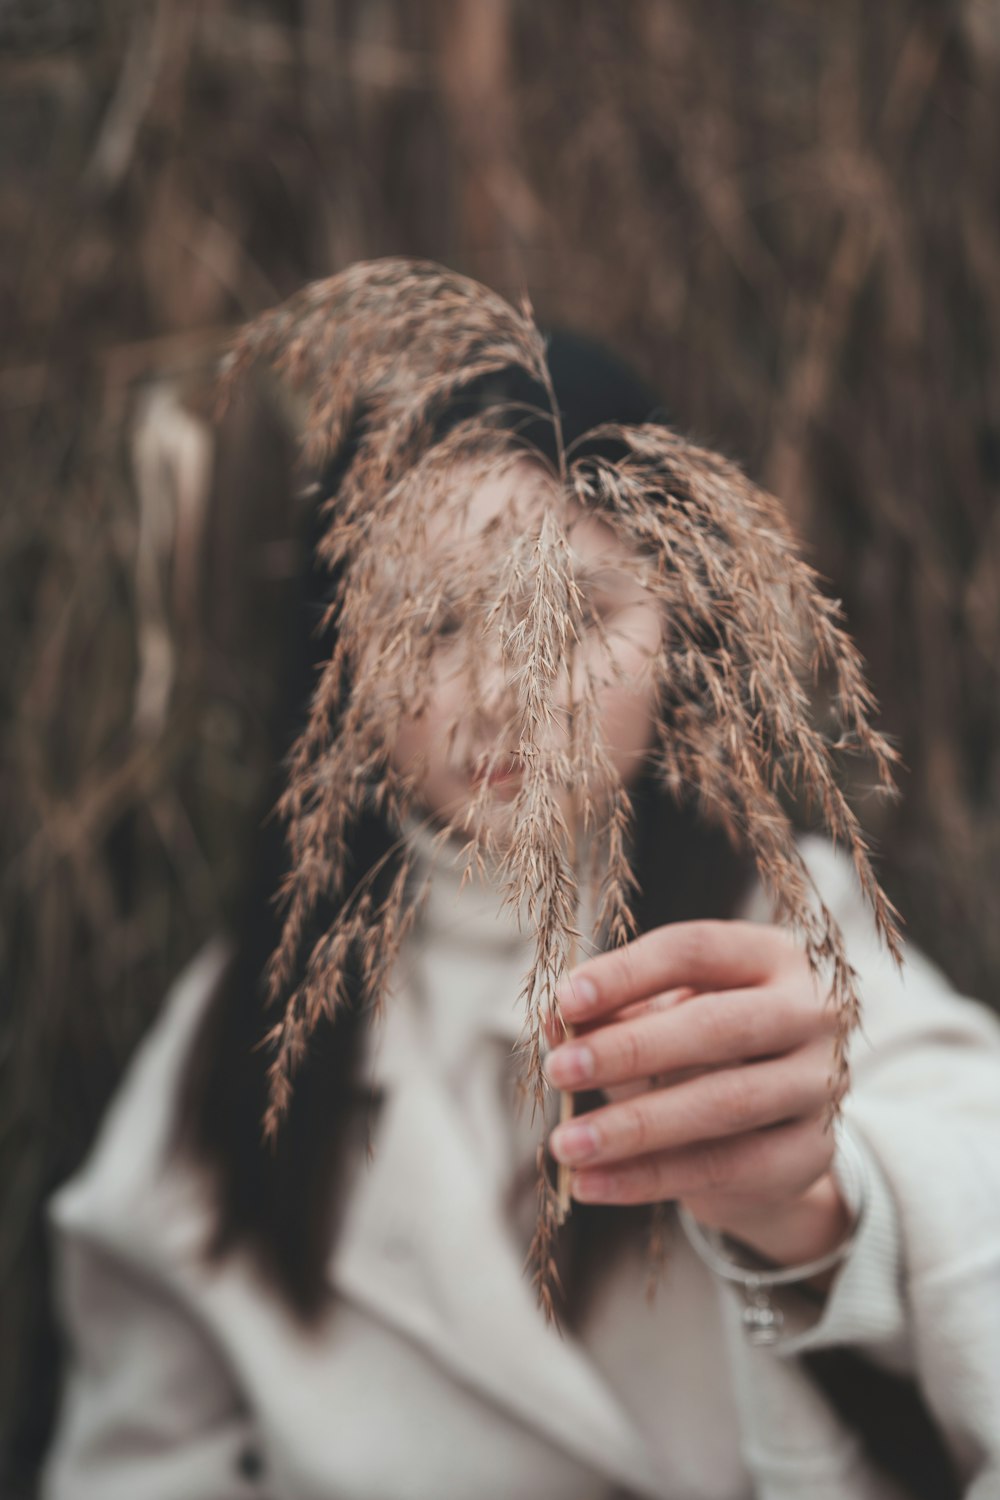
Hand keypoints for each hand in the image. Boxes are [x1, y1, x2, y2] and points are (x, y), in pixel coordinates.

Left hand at [545, 920, 853, 1268]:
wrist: (773, 1130)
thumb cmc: (703, 1050)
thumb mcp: (658, 1018)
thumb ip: (611, 1014)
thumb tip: (554, 1021)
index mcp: (771, 955)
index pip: (695, 950)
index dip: (627, 973)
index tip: (565, 1001)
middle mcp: (810, 1012)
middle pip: (717, 1025)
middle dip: (630, 1049)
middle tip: (560, 1071)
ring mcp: (819, 1084)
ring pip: (723, 1103)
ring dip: (634, 1126)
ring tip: (566, 1144)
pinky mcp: (812, 1153)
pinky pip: (725, 1167)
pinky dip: (649, 1178)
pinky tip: (593, 1183)